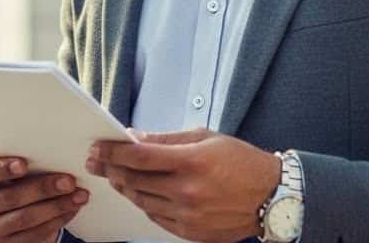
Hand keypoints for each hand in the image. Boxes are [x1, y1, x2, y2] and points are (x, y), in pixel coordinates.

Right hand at [0, 157, 89, 241]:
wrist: (17, 209)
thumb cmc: (19, 180)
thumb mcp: (18, 168)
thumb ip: (29, 160)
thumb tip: (59, 153)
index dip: (3, 169)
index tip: (24, 165)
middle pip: (11, 197)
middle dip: (43, 189)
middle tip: (68, 181)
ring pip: (25, 218)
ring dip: (56, 207)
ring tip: (78, 196)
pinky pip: (35, 234)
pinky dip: (57, 221)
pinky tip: (71, 210)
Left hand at [86, 128, 280, 242]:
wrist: (270, 196)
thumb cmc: (241, 162)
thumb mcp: (206, 138)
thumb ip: (167, 140)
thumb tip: (135, 138)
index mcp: (192, 161)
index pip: (139, 156)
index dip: (113, 151)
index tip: (99, 147)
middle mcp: (187, 190)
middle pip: (134, 180)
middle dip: (110, 168)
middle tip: (97, 160)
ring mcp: (187, 214)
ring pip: (140, 200)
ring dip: (124, 186)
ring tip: (117, 175)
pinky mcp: (189, 231)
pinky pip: (154, 217)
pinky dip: (144, 203)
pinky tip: (141, 192)